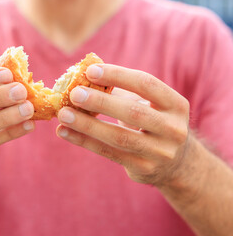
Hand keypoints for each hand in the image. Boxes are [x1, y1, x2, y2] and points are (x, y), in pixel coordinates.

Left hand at [57, 64, 190, 185]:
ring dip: (87, 125)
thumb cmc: (153, 123)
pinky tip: (64, 131)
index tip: (90, 70)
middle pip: (134, 112)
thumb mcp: (148, 104)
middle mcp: (173, 129)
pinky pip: (108, 152)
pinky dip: (84, 141)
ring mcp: (160, 152)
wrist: (176, 163)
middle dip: (101, 102)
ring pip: (119, 137)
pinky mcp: (143, 168)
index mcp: (175, 105)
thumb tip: (83, 75)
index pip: (146, 84)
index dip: (118, 75)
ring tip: (63, 114)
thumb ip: (122, 91)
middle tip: (74, 94)